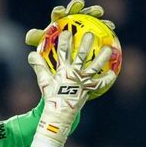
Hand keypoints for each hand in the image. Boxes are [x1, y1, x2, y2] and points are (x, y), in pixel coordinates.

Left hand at [25, 0, 115, 47]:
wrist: (68, 62)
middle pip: (74, 10)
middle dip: (76, 6)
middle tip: (80, 5)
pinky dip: (106, 26)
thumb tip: (28, 37)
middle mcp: (71, 21)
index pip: (58, 15)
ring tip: (100, 12)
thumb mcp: (45, 48)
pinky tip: (112, 28)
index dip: (59, 12)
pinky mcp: (94, 30)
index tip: (60, 12)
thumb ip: (38, 40)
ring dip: (94, 12)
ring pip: (89, 15)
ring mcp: (83, 24)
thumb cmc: (55, 54)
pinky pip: (101, 28)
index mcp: (59, 23)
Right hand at [28, 30, 115, 146]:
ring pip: (95, 67)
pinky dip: (108, 78)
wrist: (59, 114)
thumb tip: (32, 54)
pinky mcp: (89, 90)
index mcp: (63, 71)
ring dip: (102, 57)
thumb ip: (39, 66)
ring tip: (109, 48)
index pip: (63, 52)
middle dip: (85, 43)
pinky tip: (114, 72)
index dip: (64, 41)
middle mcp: (75, 74)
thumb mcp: (44, 81)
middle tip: (91, 34)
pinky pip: (101, 83)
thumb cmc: (51, 97)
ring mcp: (83, 82)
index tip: (66, 31)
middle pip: (81, 56)